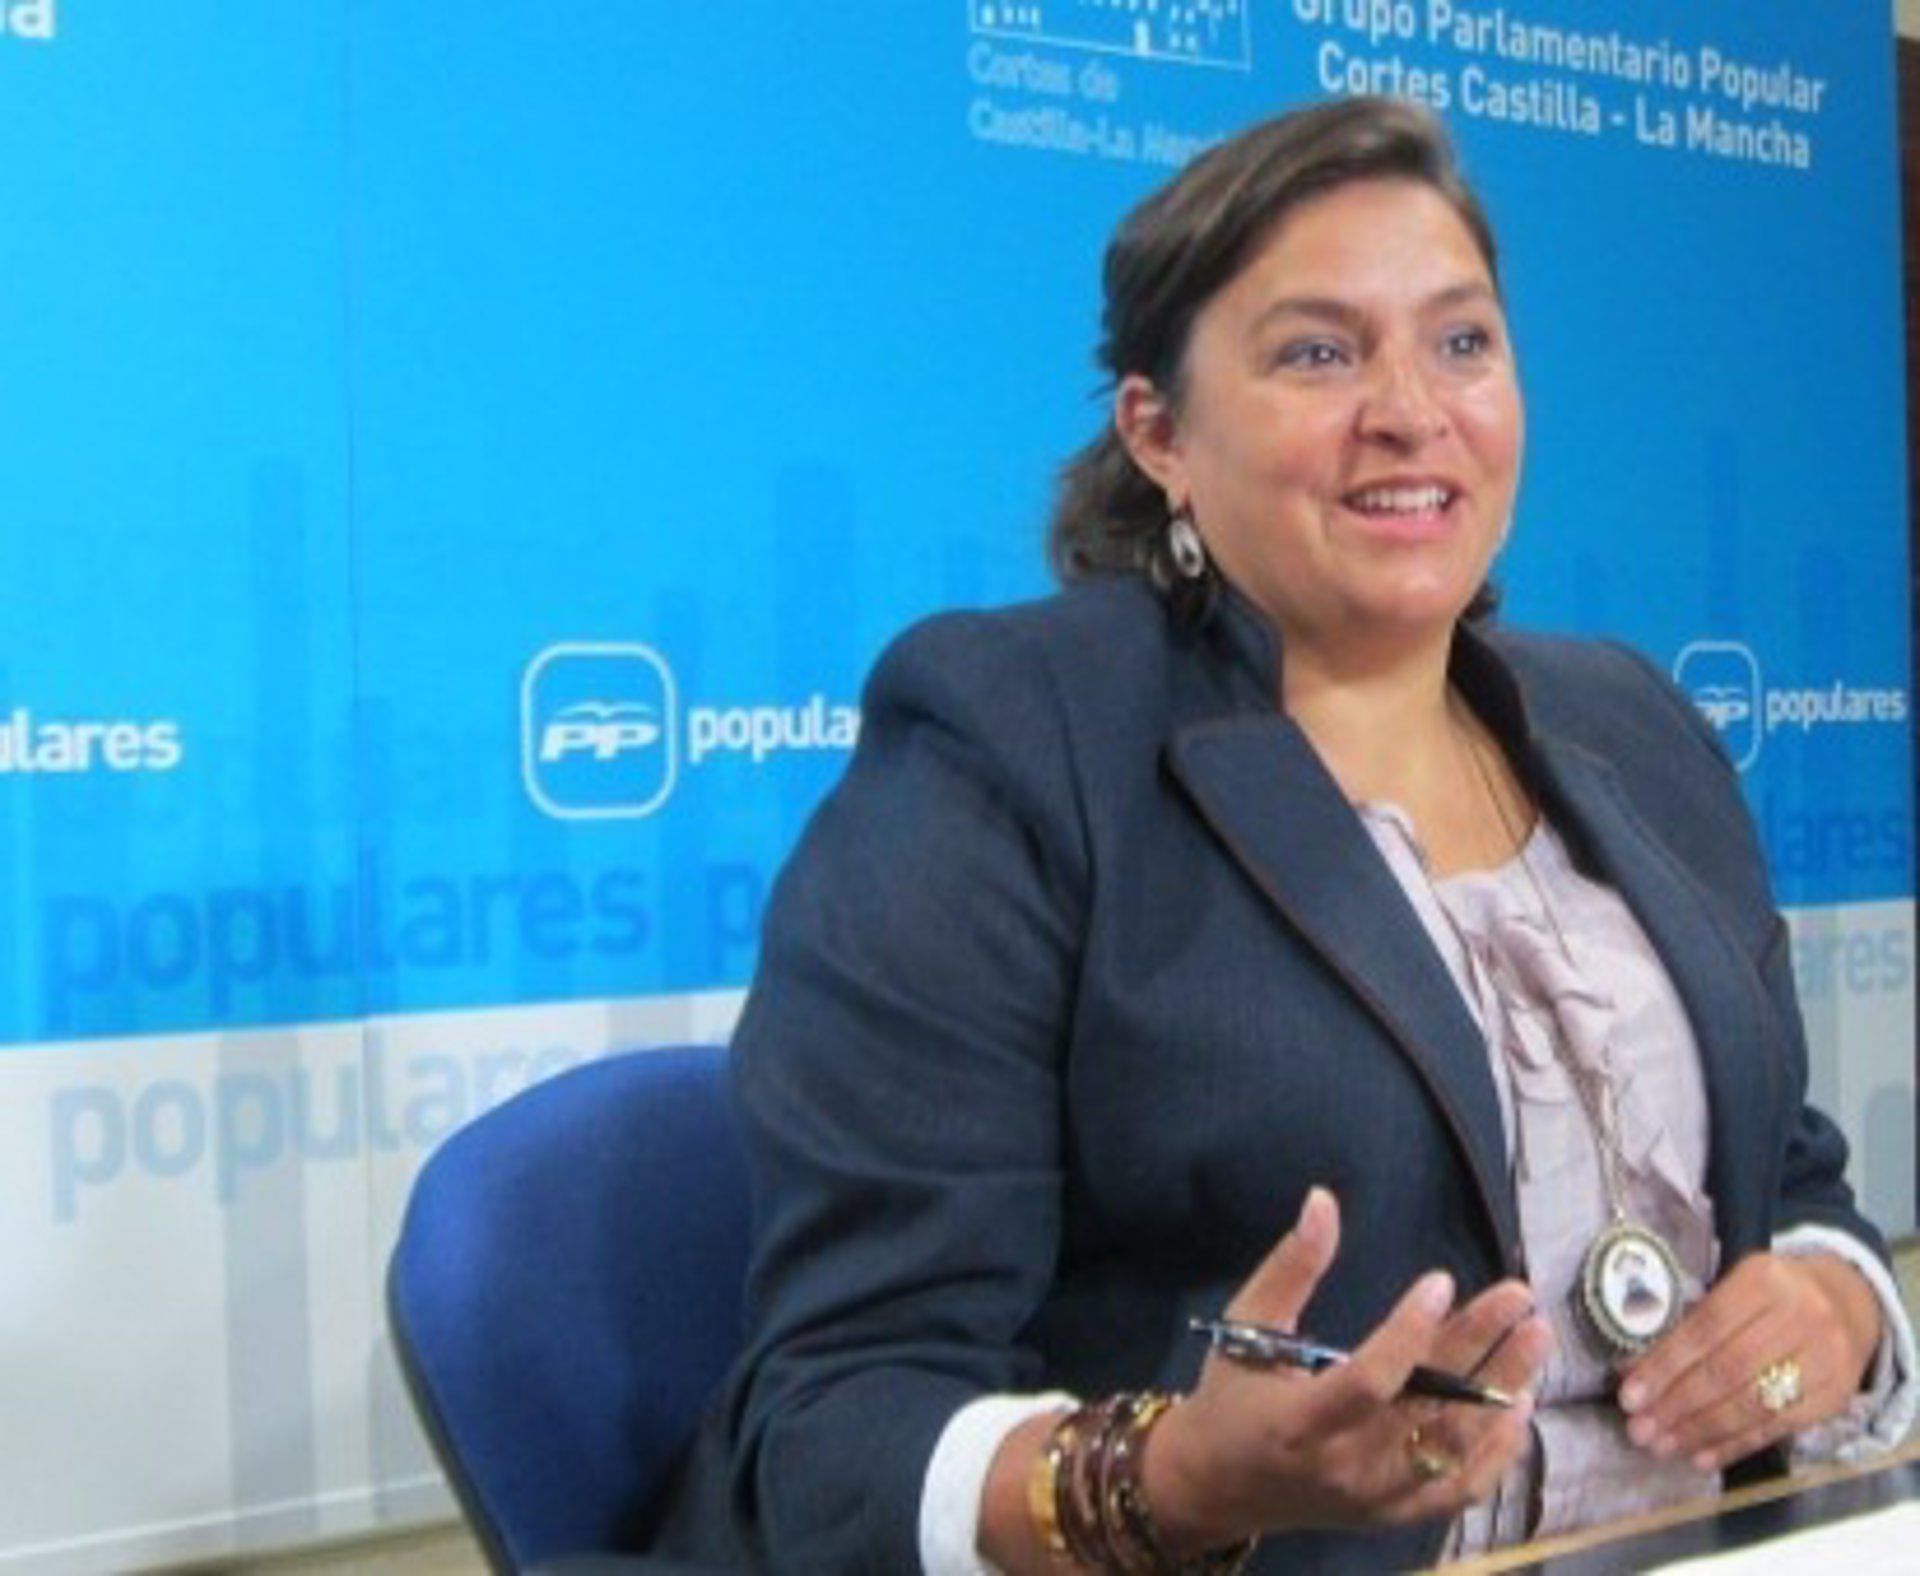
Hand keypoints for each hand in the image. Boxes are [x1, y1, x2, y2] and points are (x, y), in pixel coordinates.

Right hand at [1142, 1187, 1553, 1550]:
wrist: (1220, 1485)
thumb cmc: (1232, 1395)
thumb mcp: (1248, 1324)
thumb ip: (1291, 1266)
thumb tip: (1323, 1200)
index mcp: (1300, 1421)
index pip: (1368, 1381)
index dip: (1408, 1333)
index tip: (1441, 1280)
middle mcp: (1344, 1467)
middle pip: (1426, 1407)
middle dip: (1477, 1346)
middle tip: (1518, 1296)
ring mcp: (1376, 1498)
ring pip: (1453, 1446)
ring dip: (1501, 1390)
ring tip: (1535, 1337)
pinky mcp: (1395, 1515)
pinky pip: (1460, 1491)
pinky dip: (1497, 1453)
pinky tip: (1521, 1405)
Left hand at [1617, 1250, 1882, 1472]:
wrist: (1849, 1300)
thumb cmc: (1773, 1294)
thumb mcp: (1735, 1287)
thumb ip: (1690, 1322)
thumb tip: (1633, 1370)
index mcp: (1764, 1279)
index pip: (1705, 1328)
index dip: (1665, 1365)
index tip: (1629, 1395)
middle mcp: (1800, 1316)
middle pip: (1727, 1370)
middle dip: (1677, 1404)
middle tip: (1639, 1429)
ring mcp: (1824, 1358)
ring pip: (1752, 1404)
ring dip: (1700, 1431)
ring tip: (1662, 1446)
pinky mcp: (1836, 1396)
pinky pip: (1777, 1427)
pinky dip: (1735, 1445)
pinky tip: (1702, 1457)